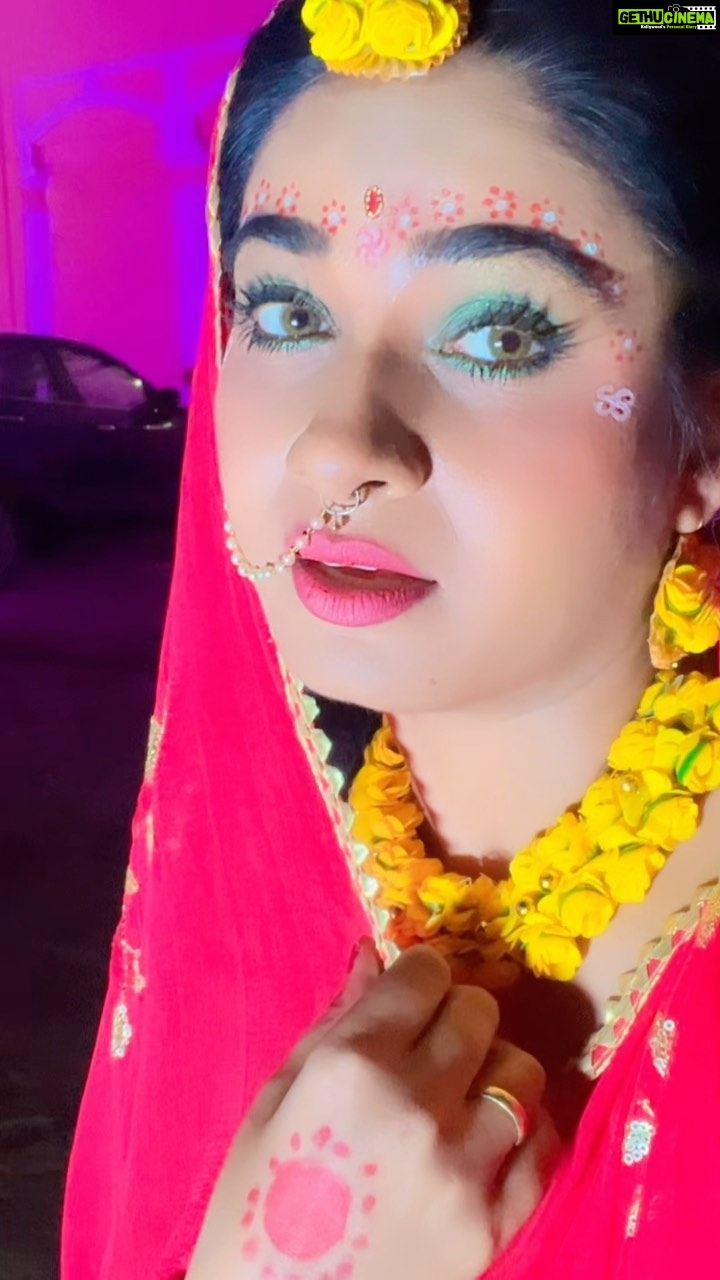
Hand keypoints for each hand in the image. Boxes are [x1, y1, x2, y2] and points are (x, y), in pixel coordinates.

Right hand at [187, 944, 558, 1279]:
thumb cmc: (252, 1206)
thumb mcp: (273, 1101)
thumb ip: (331, 1023)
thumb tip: (374, 955)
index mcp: (352, 1066)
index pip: (426, 973)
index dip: (419, 974)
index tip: (410, 991)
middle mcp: (416, 1105)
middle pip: (478, 1010)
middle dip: (455, 1011)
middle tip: (432, 1040)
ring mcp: (462, 1168)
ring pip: (520, 1070)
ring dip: (493, 1068)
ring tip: (461, 1093)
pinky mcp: (492, 1225)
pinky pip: (540, 1147)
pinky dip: (522, 1130)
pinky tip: (489, 1137)